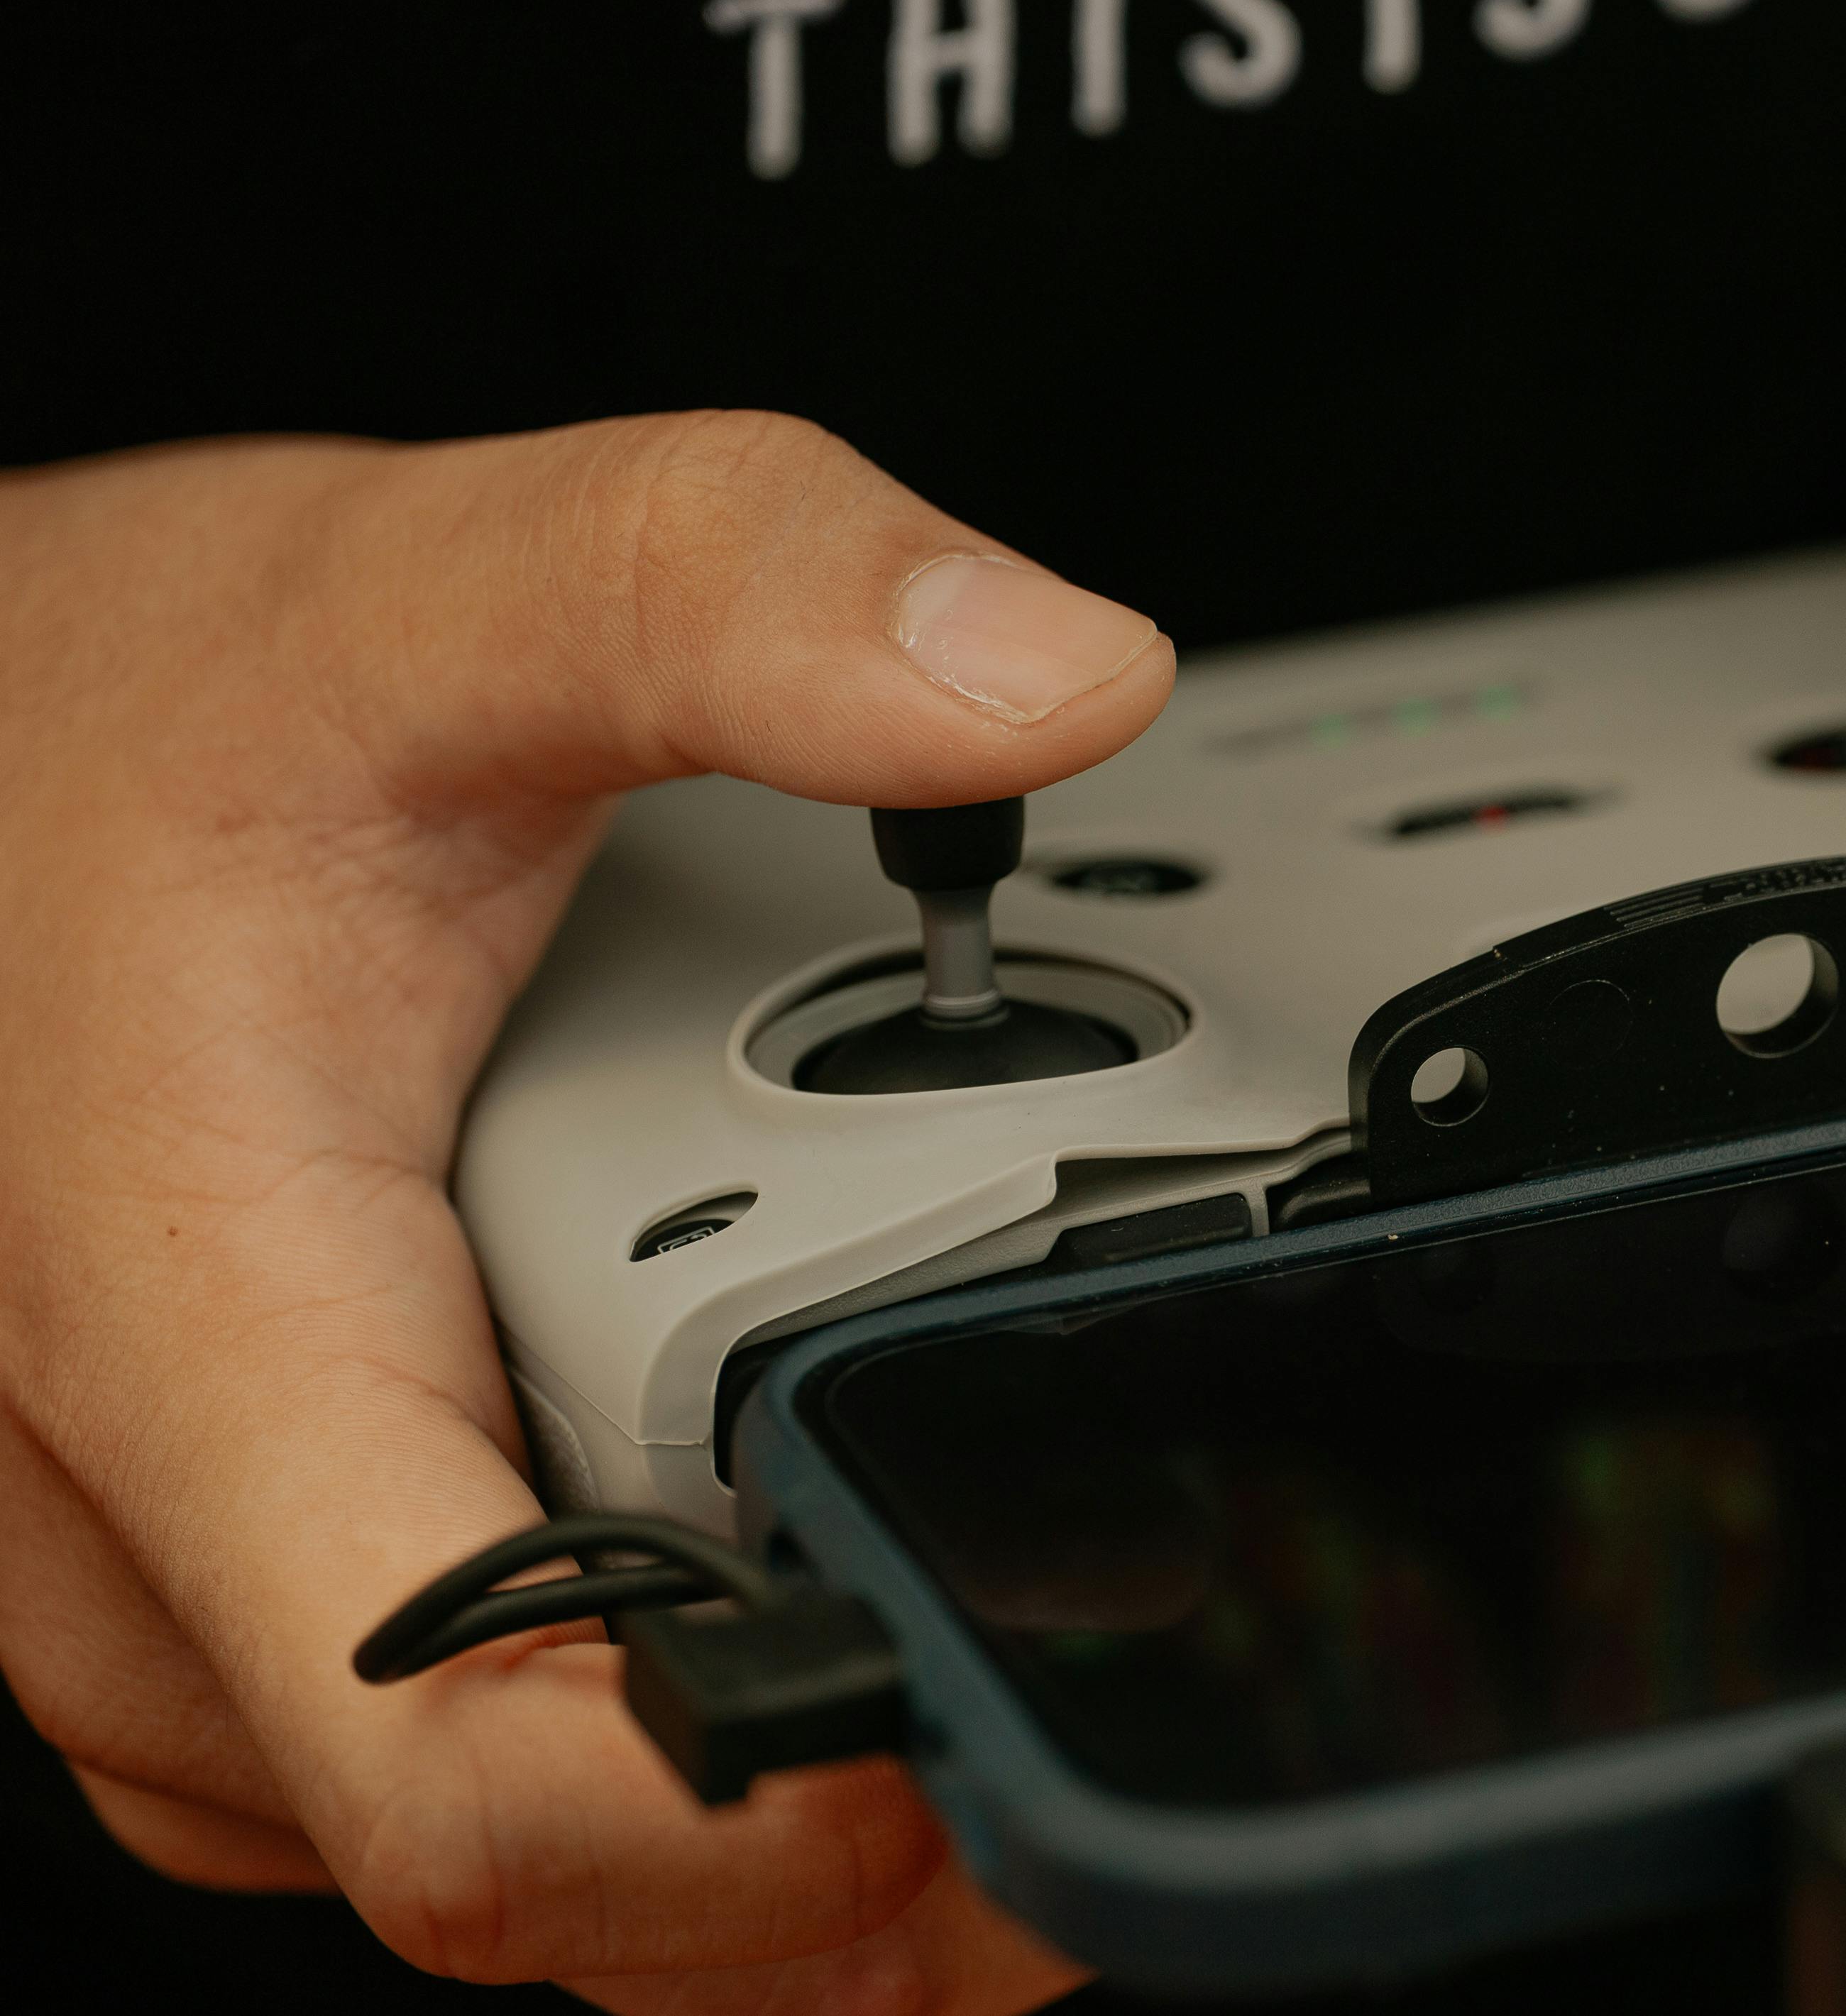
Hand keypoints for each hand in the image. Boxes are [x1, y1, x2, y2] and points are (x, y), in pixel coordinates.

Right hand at [0, 416, 1171, 2007]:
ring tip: (1020, 1627)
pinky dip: (665, 1711)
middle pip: (535, 1849)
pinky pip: (468, 1733)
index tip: (1005, 1770)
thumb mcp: (433, 583)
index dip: (758, 1844)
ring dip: (769, 1795)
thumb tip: (1059, 675)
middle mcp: (155, 1524)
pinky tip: (830, 1588)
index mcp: (199, 1331)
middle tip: (1132, 1689)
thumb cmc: (125, 705)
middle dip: (849, 1840)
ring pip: (505, 1820)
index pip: (458, 1760)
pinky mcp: (247, 1570)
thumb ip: (736, 586)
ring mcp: (189, 1581)